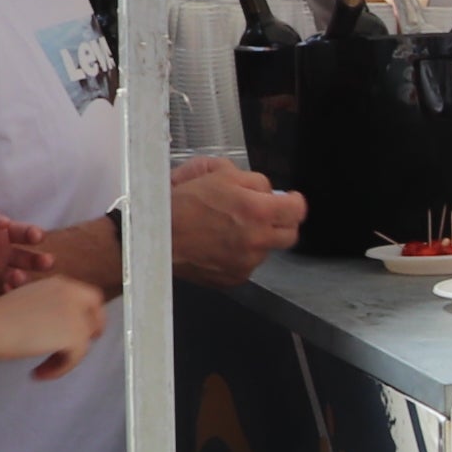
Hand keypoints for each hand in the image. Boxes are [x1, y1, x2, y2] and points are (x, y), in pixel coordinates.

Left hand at [0, 207, 56, 290]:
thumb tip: (6, 222)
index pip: (22, 233)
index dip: (31, 234)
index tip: (37, 236)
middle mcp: (0, 253)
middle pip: (27, 259)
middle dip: (39, 260)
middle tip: (47, 262)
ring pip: (18, 278)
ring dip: (23, 278)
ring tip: (19, 276)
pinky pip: (1, 293)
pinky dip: (8, 294)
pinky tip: (7, 289)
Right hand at [0, 276, 108, 380]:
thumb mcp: (27, 301)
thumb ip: (47, 307)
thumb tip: (57, 325)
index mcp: (60, 283)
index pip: (90, 296)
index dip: (91, 313)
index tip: (84, 327)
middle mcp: (73, 294)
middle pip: (95, 316)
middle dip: (90, 333)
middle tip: (75, 351)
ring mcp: (77, 315)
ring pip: (84, 342)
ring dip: (67, 357)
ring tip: (44, 368)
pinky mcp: (75, 336)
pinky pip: (74, 358)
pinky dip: (59, 369)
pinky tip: (40, 373)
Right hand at [168, 154, 303, 284]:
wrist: (155, 237)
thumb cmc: (181, 202)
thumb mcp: (217, 173)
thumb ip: (252, 181)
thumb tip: (267, 191)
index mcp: (256, 210)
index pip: (296, 210)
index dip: (295, 202)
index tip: (289, 200)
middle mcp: (256, 240)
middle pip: (290, 235)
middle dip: (281, 222)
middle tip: (266, 214)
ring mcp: (246, 263)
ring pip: (266, 250)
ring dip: (257, 239)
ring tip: (230, 228)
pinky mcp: (234, 278)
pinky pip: (247, 265)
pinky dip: (240, 255)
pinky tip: (220, 244)